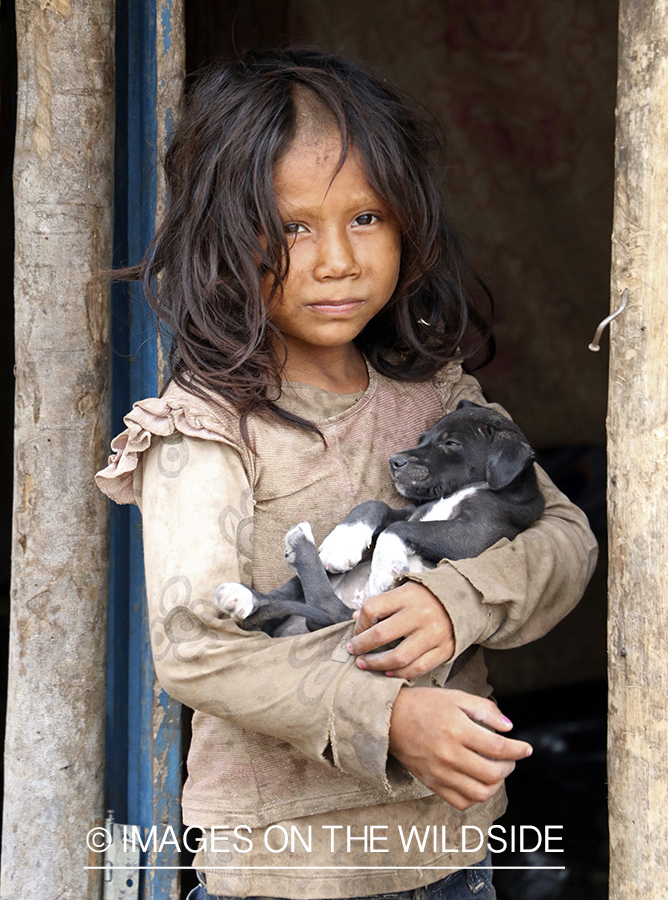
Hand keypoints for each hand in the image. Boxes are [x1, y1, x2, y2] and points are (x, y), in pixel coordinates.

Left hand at [348, 581, 454, 678]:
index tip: (356, 632)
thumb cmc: (427, 596)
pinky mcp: (444, 650)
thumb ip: (381, 604)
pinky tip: (389, 672)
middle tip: (354, 651)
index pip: (372, 608)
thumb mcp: (404, 591)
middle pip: (382, 634)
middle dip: (362, 646)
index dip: (359, 624)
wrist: (464, 599)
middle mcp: (419, 615)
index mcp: (406, 596)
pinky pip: (418, 668)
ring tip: (366, 664)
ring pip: (399, 657)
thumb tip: (355, 618)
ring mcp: (433, 634)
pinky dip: (400, 674)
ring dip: (377, 664)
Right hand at [389, 687, 532, 809]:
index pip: (498, 748)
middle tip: (511, 759)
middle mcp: (449, 754)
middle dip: (509, 767)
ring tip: (496, 771)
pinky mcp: (432, 783)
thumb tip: (509, 728)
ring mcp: (440, 772)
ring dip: (496, 784)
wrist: (389, 719)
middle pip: (492, 774)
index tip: (526, 748)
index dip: (518, 750)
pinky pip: (461, 802)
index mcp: (456, 729)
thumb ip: (484, 710)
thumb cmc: (424, 704)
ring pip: (479, 793)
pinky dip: (476, 796)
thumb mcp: (455, 697)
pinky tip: (478, 782)